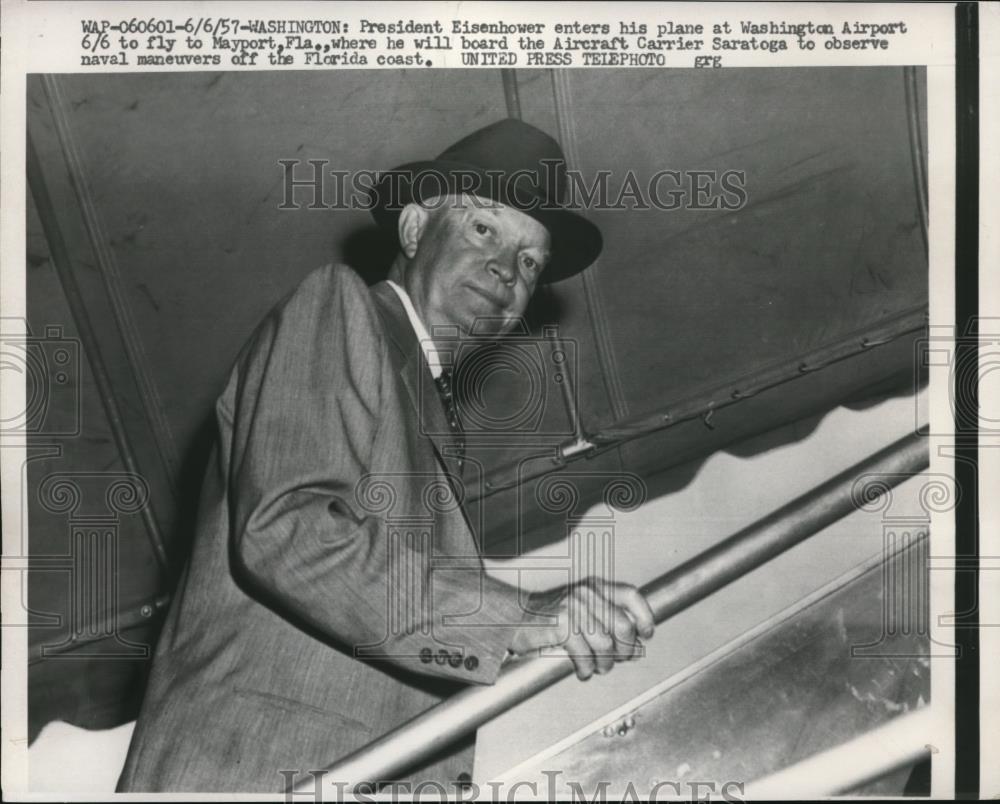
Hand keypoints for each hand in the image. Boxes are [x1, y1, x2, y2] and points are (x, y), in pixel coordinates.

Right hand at [509, 577, 654, 679]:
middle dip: (626, 650)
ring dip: (605, 664)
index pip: (631, 595)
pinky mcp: (560, 626)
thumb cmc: (549, 617)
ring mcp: (573, 608)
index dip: (645, 617)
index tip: (646, 634)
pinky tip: (583, 670)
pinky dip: (587, 670)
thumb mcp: (581, 608)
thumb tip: (636, 645)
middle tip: (618, 659)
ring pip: (606, 645)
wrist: (513, 618)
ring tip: (598, 667)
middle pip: (624, 626)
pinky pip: (585, 656)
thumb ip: (607, 619)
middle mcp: (585, 594)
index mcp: (594, 586)